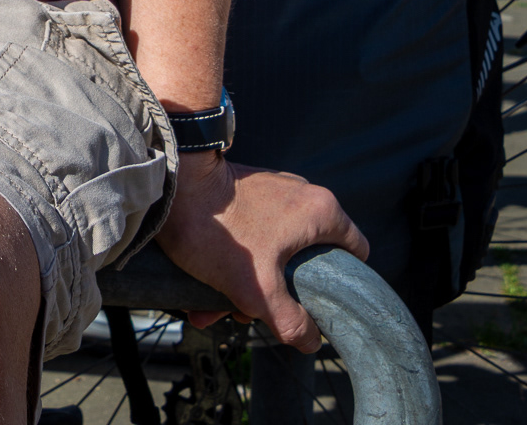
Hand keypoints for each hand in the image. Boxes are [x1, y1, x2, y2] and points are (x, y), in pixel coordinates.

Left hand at [155, 153, 368, 350]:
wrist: (170, 185)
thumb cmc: (220, 232)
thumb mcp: (260, 291)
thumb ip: (292, 322)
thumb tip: (312, 341)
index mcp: (320, 212)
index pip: (356, 252)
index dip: (344, 285)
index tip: (320, 307)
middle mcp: (302, 196)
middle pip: (308, 260)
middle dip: (279, 296)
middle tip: (251, 317)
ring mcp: (272, 192)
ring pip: (274, 253)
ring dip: (249, 287)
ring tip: (217, 311)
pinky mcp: (245, 194)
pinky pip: (251, 237)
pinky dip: (233, 267)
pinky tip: (204, 296)